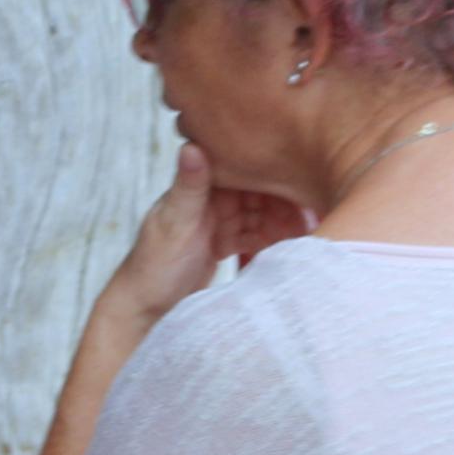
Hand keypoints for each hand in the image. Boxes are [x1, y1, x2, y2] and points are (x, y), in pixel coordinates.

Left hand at [99, 147, 296, 333]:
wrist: (143, 308)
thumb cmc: (151, 265)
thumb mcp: (174, 223)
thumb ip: (189, 186)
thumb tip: (193, 146)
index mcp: (199, 183)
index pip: (244, 170)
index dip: (273, 177)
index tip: (301, 190)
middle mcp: (210, 197)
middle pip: (259, 191)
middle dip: (285, 204)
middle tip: (310, 220)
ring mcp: (218, 220)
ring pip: (262, 214)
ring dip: (283, 224)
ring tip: (305, 235)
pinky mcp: (223, 241)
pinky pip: (255, 234)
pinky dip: (271, 241)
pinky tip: (289, 247)